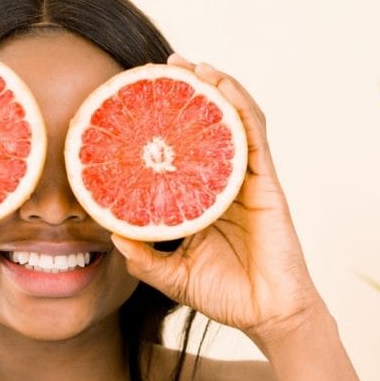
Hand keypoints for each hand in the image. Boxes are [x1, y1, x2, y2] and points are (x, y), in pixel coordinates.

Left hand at [110, 54, 325, 347]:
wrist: (266, 315)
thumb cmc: (226, 295)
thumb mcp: (172, 276)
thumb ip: (144, 258)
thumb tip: (112, 235)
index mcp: (203, 201)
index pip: (184, 152)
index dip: (166, 126)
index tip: (138, 103)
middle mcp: (225, 184)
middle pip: (209, 127)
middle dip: (189, 92)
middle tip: (162, 67)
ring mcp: (248, 180)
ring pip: (233, 120)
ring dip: (215, 86)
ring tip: (190, 64)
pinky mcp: (267, 183)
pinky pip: (253, 134)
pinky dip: (239, 103)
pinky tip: (220, 84)